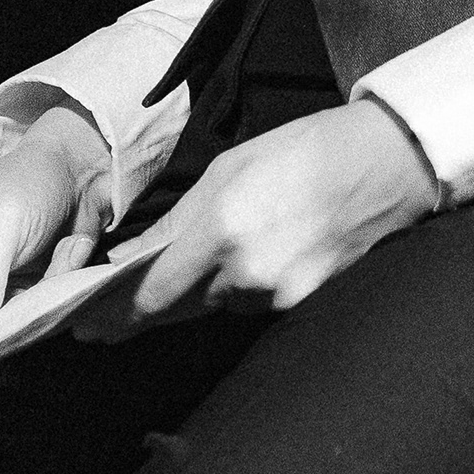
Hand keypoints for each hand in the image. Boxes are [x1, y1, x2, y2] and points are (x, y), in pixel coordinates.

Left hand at [78, 99, 439, 341]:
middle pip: (178, 309)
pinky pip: (248, 305)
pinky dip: (231, 291)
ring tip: (179, 275)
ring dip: (191, 295)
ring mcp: (278, 294)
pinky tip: (234, 266)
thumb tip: (133, 258)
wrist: (386, 164)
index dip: (117, 315)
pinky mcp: (301, 303)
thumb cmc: (306, 150)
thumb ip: (178, 220)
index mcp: (223, 229)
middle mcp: (248, 272)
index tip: (87, 323)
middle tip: (103, 322)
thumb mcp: (230, 168)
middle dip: (141, 313)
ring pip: (214, 307)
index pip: (154, 293)